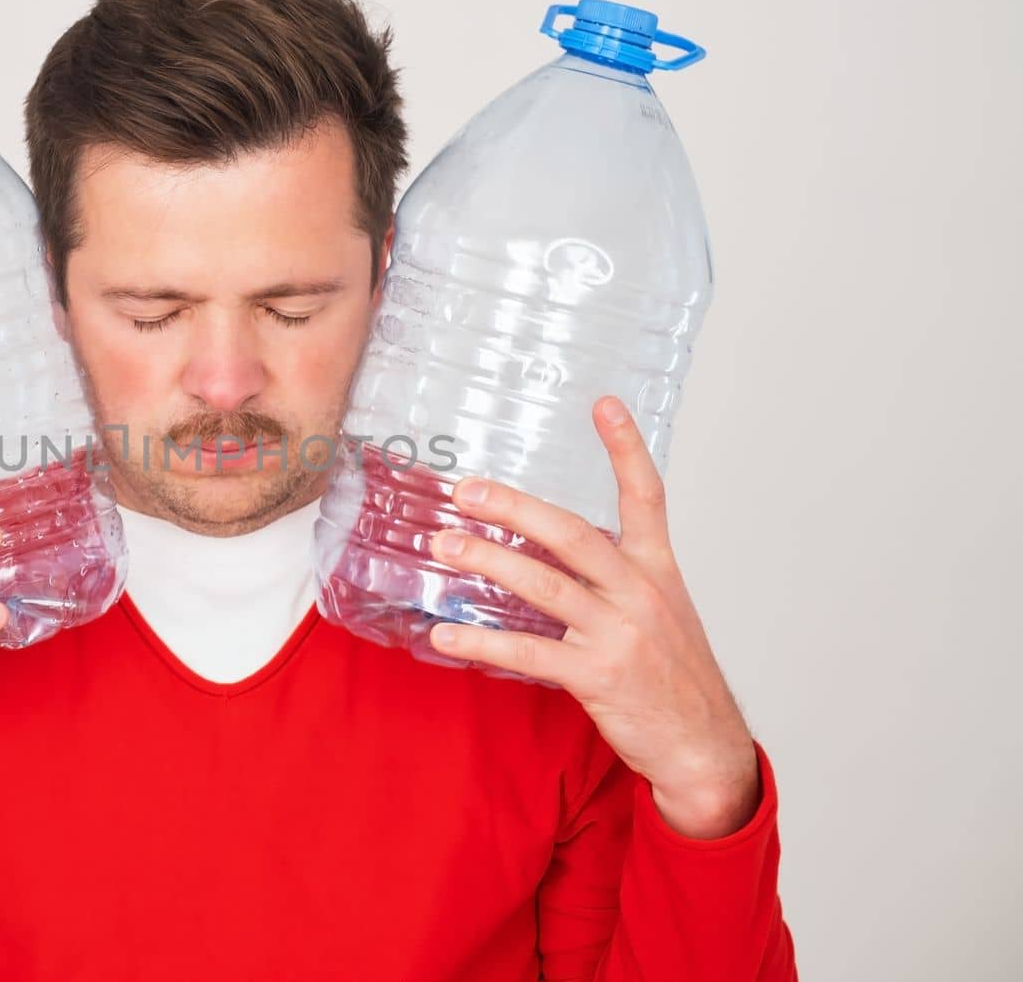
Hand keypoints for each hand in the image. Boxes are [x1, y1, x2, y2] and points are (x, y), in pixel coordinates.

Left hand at [425, 395, 759, 838]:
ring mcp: (620, 634)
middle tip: (467, 491)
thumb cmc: (674, 676)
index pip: (647, 496)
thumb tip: (553, 549)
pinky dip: (481, 643)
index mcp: (658, 569)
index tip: (604, 404)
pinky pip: (529, 651)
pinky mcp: (599, 676)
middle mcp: (640, 592)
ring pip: (544, 585)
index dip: (626, 448)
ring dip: (488, 561)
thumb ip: (614, 576)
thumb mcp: (660, 612)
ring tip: (443, 546)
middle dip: (515, 508)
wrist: (705, 745)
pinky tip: (444, 637)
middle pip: (572, 534)